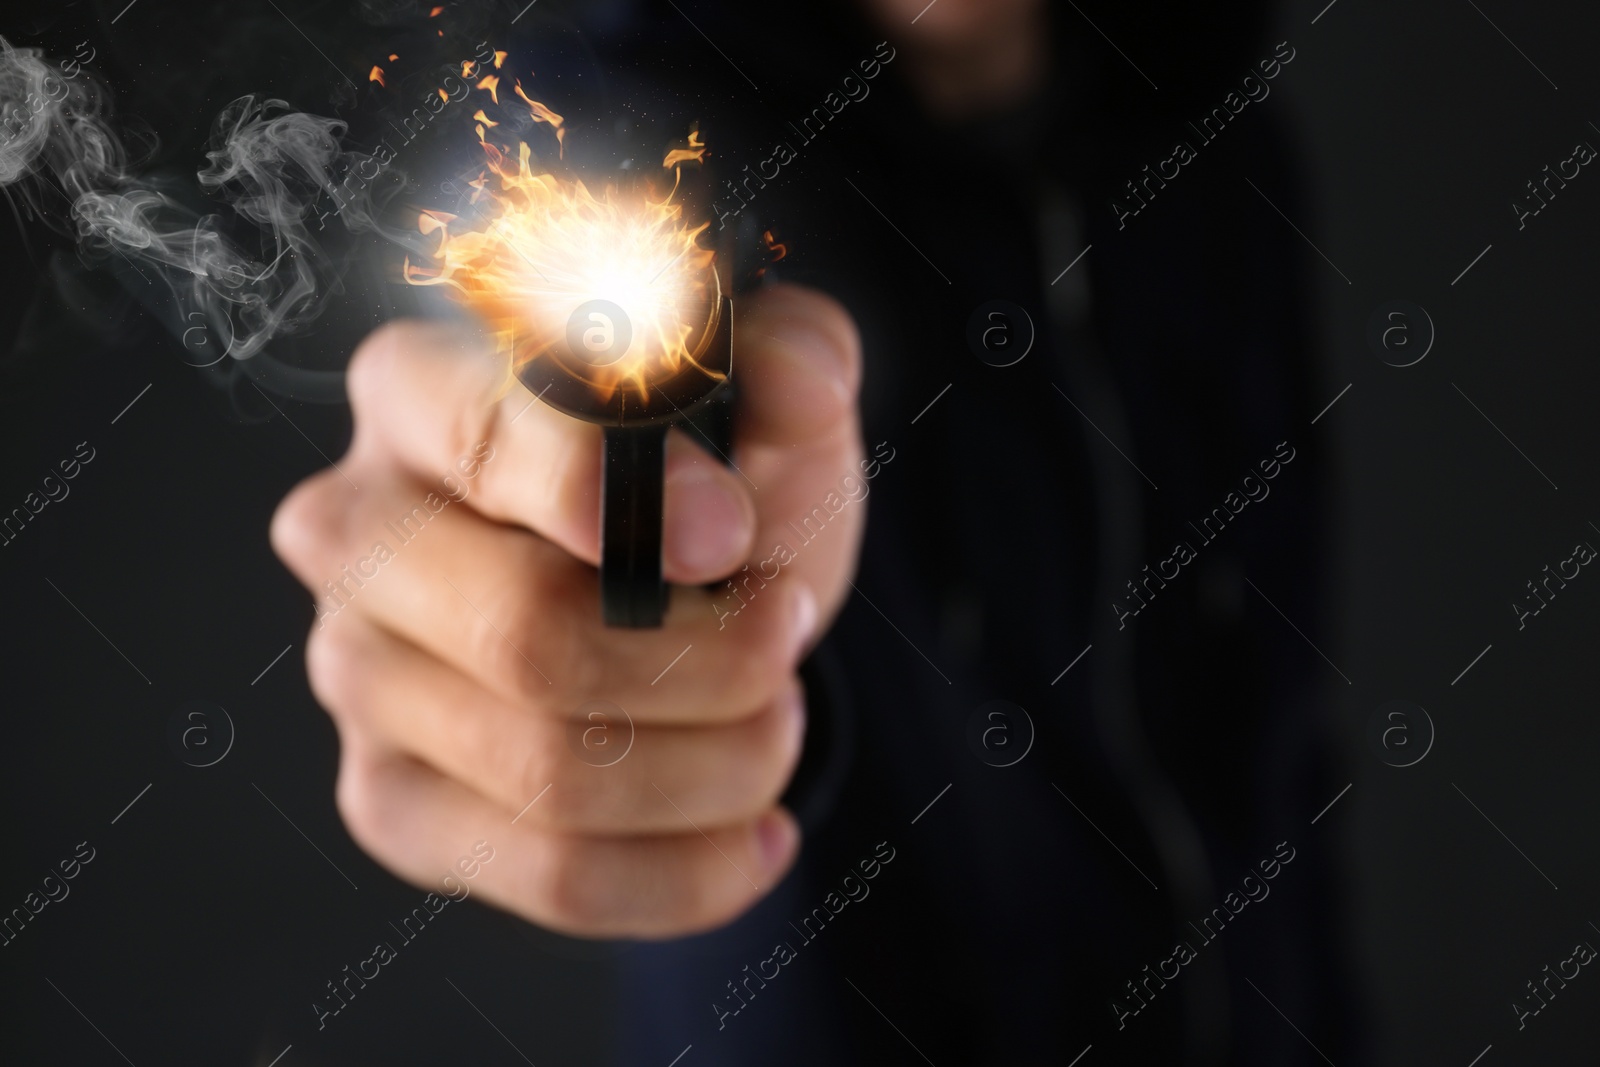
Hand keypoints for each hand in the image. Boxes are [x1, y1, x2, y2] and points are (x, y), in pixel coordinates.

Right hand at [270, 284, 864, 937]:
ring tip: (778, 720)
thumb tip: (800, 380)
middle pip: (520, 635)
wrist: (667, 600)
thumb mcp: (760, 403)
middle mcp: (356, 534)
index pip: (483, 440)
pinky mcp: (391, 800)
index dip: (617, 496)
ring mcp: (358, 677)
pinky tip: (756, 832)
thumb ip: (795, 357)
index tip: (734, 535)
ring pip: (547, 771)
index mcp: (418, 394)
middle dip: (705, 658)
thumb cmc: (696, 485)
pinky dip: (687, 871)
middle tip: (786, 631)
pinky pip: (547, 871)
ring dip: (716, 762)